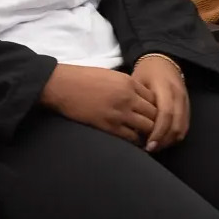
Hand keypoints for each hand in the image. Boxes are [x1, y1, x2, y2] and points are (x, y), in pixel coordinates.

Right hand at [39, 65, 157, 143]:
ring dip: (149, 133)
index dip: (156, 108)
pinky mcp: (109, 126)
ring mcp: (120, 112)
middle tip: (156, 130)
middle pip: (155, 113)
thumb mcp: (109, 75)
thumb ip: (125, 85)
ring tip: (149, 138)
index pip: (154, 98)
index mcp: (128, 82)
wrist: (61, 86)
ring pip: (147, 127)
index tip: (154, 114)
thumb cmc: (81, 78)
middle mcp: (128, 97)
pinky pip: (132, 137)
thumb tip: (136, 97)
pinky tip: (136, 142)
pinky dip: (136, 141)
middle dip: (157, 122)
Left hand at [131, 56, 189, 151]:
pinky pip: (185, 125)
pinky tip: (163, 140)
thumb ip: (136, 100)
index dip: (158, 131)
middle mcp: (178, 95)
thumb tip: (132, 124)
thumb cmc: (146, 72)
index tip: (147, 143)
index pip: (165, 114)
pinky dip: (175, 135)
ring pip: (182, 128)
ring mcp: (185, 101)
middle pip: (176, 124)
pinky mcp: (188, 106)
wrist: (163, 61)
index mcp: (165, 88)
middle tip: (150, 148)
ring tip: (155, 146)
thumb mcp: (137, 81)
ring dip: (170, 140)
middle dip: (164, 140)